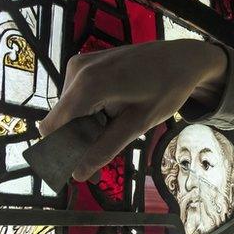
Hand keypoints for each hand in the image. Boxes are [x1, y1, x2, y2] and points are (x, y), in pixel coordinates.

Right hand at [39, 39, 227, 180]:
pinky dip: (90, 113)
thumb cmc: (166, 89)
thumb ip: (106, 148)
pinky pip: (76, 98)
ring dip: (86, 128)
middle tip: (102, 163)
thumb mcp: (138, 124)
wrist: (181, 59)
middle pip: (61, 121)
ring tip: (116, 129)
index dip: (61, 151)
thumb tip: (78, 174)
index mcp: (87, 84)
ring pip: (69, 111)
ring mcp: (79, 65)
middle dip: (78, 144)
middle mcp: (76, 71)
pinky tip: (113, 114)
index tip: (79, 168)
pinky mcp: (84, 65)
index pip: (52, 127)